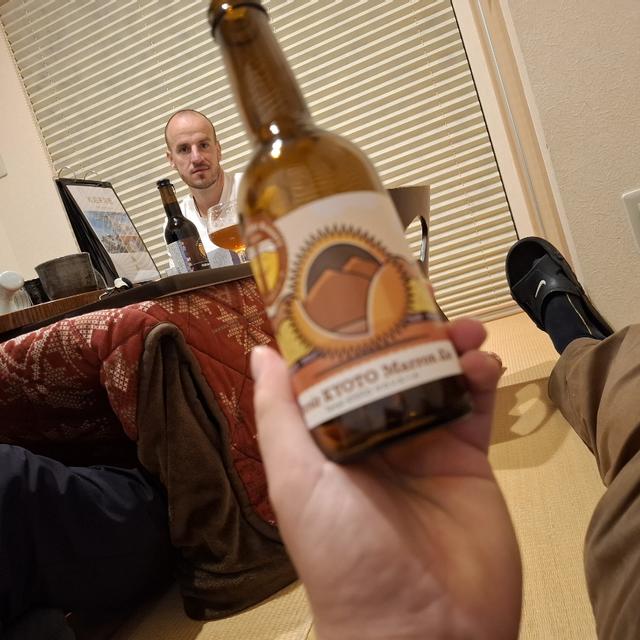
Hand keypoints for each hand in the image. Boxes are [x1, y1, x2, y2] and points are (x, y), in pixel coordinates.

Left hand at [251, 319, 520, 639]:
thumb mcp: (297, 480)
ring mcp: (423, 444)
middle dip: (408, 332)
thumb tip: (263, 353)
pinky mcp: (466, 459)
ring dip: (451, 348)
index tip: (362, 292)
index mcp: (332, 435)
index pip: (338, 370)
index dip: (350, 331)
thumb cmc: (343, 553)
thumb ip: (279, 415)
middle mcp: (375, 434)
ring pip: (436, 378)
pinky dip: (482, 378)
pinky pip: (475, 406)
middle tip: (424, 302)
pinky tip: (486, 362)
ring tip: (465, 330)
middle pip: (392, 366)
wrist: (421, 626)